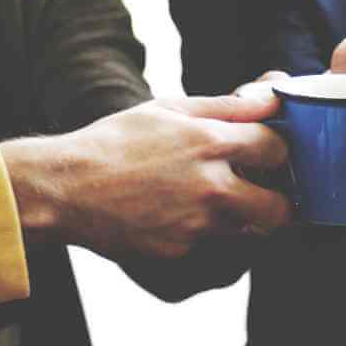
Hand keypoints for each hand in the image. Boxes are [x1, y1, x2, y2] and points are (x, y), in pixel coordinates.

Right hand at [4, 93, 290, 258]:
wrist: (67, 188)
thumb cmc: (115, 142)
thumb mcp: (169, 108)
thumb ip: (227, 106)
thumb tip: (271, 95)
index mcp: (210, 142)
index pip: (278, 150)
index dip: (277, 152)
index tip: (268, 155)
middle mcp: (211, 188)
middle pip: (278, 209)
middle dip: (277, 203)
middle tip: (264, 194)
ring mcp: (197, 225)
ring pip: (246, 230)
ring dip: (240, 219)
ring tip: (211, 202)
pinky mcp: (180, 250)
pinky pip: (208, 245)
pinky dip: (201, 233)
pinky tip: (173, 215)